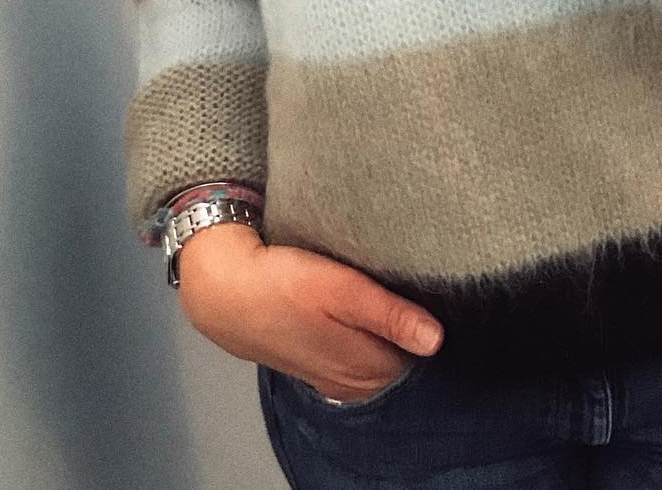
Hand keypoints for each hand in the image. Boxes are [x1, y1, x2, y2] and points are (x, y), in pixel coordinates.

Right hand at [177, 226, 444, 404]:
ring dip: (381, 327)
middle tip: (397, 277)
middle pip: (403, 353)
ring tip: (374, 287)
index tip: (420, 281)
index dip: (424, 312)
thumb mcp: (341, 290)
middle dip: (404, 321)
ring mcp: (336, 379)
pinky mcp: (318, 366)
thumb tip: (437, 340)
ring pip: (380, 353)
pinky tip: (349, 307)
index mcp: (369, 369)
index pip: (422, 348)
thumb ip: (389, 316)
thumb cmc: (284, 284)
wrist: (225, 291)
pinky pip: (357, 353)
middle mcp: (357, 384)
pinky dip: (360, 334)